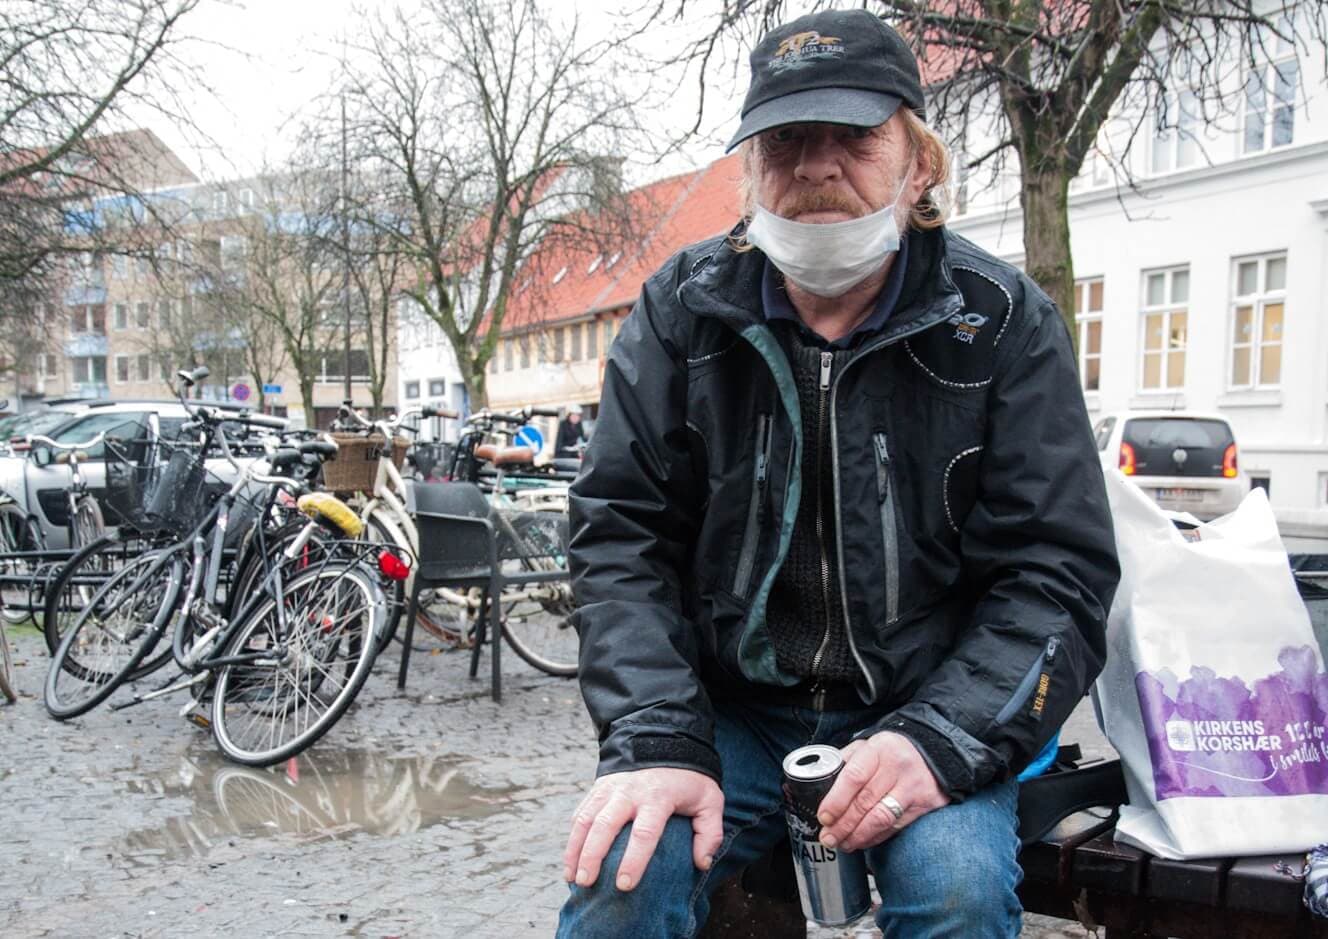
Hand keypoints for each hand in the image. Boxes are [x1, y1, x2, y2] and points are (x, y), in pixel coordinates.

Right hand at [563, 767, 723, 891]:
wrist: (663, 741)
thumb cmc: (688, 779)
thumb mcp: (709, 799)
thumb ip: (710, 832)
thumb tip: (702, 864)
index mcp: (658, 797)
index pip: (644, 832)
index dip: (633, 860)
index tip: (624, 885)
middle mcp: (629, 792)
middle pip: (605, 825)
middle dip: (593, 856)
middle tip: (586, 883)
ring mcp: (609, 788)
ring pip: (586, 819)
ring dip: (576, 850)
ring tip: (573, 879)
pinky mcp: (597, 788)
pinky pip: (580, 814)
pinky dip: (572, 839)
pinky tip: (570, 862)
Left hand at [815, 732, 948, 851]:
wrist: (935, 752)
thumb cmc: (893, 752)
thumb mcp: (869, 746)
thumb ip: (847, 762)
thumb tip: (822, 784)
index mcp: (879, 749)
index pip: (854, 777)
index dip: (836, 801)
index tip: (824, 817)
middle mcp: (897, 767)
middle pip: (865, 802)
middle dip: (843, 825)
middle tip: (828, 837)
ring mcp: (913, 787)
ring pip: (881, 818)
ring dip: (858, 836)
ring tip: (843, 843)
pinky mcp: (925, 804)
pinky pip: (896, 827)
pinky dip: (876, 838)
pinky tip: (862, 841)